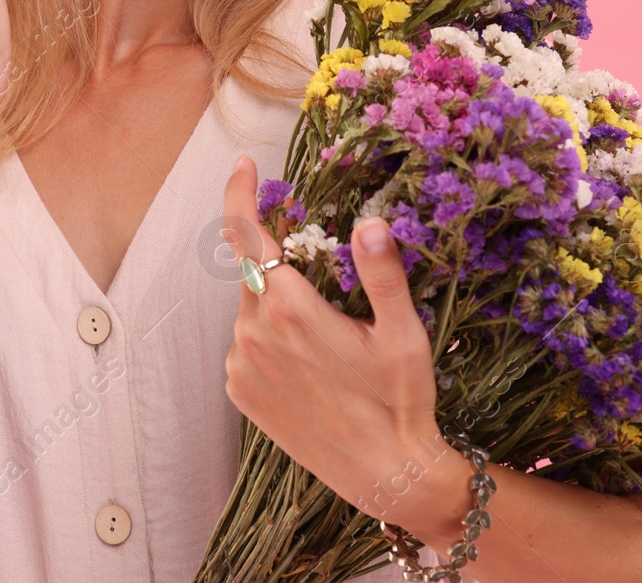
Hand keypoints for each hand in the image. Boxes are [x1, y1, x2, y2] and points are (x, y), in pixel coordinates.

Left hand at [220, 155, 466, 535]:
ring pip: (253, 309)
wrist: (383, 475)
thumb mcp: (403, 332)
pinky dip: (271, 339)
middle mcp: (253, 333)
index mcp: (291, 309)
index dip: (241, 193)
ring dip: (280, 305)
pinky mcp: (238, 391)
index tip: (243, 165)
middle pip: (256, 272)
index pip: (248, 234)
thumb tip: (369, 222)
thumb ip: (382, 272)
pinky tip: (311, 366)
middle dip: (283, 262)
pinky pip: (248, 344)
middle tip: (329, 282)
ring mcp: (240, 364)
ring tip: (330, 342)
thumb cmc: (400, 401)